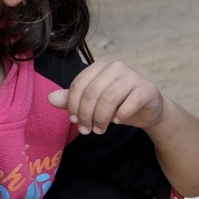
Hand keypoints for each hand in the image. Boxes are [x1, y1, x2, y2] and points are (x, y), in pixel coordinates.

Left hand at [48, 61, 164, 134]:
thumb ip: (72, 100)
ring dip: (101, 118)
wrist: (147, 110)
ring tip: (100, 129)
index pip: (79, 85)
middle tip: (87, 131)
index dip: (73, 105)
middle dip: (87, 115)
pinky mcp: (147, 88)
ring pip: (109, 98)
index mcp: (100, 67)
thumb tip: (50, 98)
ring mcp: (133, 76)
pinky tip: (117, 122)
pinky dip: (121, 115)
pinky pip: (131, 102)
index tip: (74, 121)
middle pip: (92, 92)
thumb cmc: (118, 104)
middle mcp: (116, 67)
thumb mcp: (93, 103)